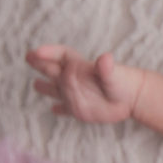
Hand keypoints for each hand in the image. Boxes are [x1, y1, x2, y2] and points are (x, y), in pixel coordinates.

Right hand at [26, 45, 140, 123]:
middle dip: (41, 64)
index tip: (36, 52)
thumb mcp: (114, 74)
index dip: (49, 52)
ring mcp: (76, 94)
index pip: (62, 55)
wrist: (133, 98)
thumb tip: (105, 58)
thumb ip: (106, 68)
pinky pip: (66, 108)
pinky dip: (60, 109)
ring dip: (46, 87)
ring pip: (56, 89)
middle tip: (29, 58)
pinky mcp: (81, 109)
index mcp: (80, 66)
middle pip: (53, 69)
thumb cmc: (124, 82)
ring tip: (36, 85)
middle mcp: (74, 78)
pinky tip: (53, 110)